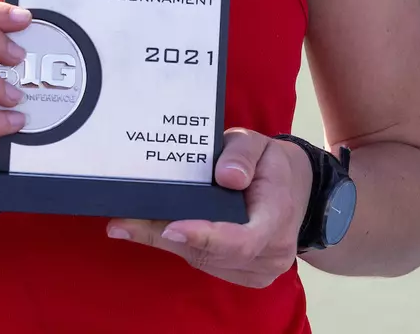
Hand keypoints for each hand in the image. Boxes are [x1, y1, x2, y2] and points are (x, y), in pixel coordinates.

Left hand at [106, 128, 313, 288]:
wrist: (297, 191)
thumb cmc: (271, 165)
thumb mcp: (259, 143)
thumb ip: (242, 153)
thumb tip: (226, 176)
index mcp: (277, 216)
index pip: (241, 239)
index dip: (204, 237)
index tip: (170, 228)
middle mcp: (272, 252)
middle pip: (212, 254)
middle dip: (165, 237)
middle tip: (122, 224)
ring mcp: (260, 270)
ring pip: (204, 261)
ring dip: (167, 243)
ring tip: (129, 224)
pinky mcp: (246, 275)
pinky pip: (206, 264)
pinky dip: (180, 247)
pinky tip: (154, 230)